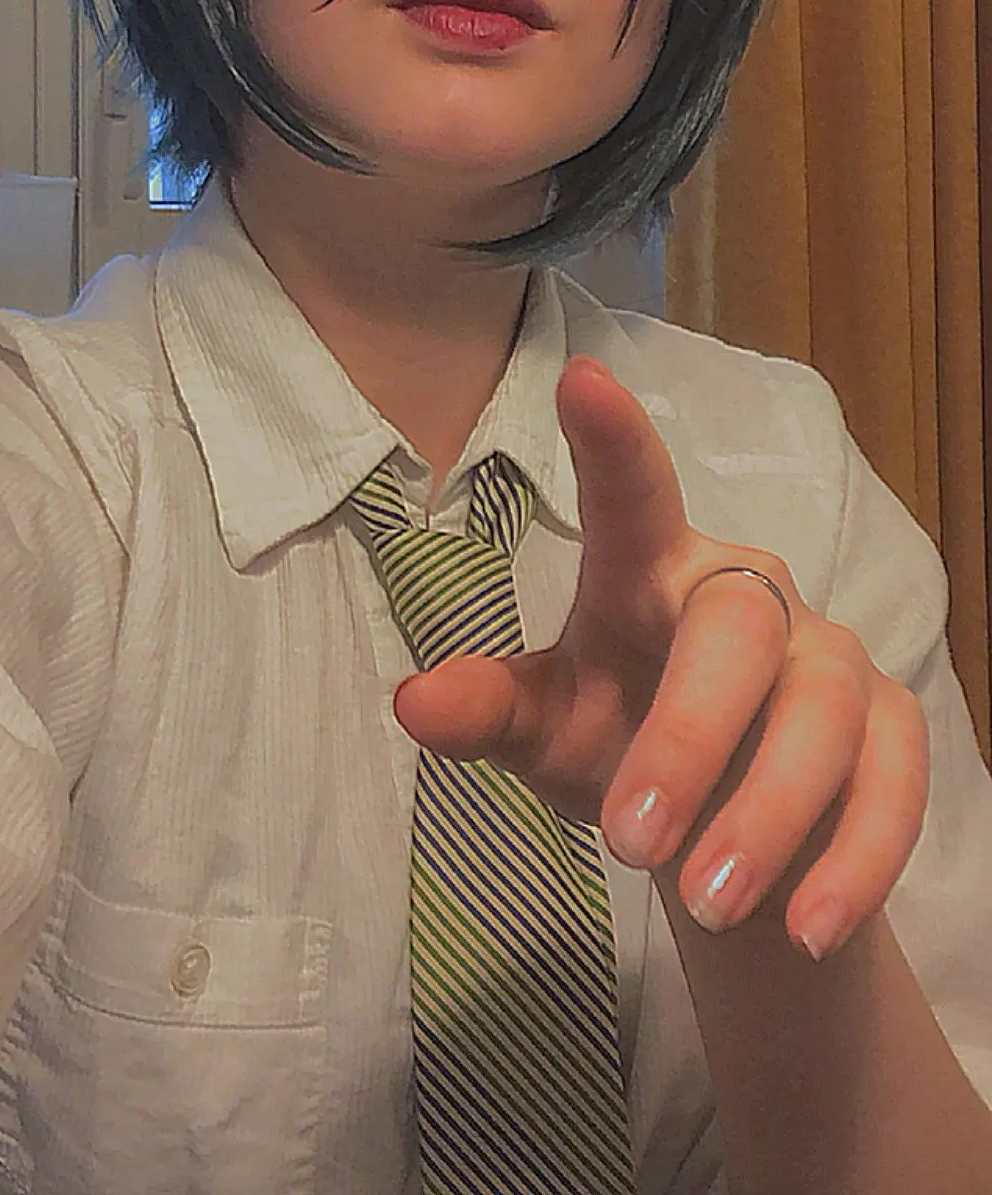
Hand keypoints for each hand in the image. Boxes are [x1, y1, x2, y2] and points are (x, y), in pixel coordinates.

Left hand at [394, 355, 929, 957]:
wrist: (719, 831)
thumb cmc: (617, 741)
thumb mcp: (545, 730)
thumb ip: (490, 712)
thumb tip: (411, 700)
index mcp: (649, 571)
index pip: (633, 497)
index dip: (612, 441)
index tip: (580, 379)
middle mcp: (744, 594)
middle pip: (735, 631)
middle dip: (689, 738)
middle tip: (632, 845)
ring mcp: (828, 657)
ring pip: (824, 711)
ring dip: (769, 812)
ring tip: (706, 901)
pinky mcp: (891, 725)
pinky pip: (895, 780)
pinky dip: (857, 856)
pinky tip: (804, 926)